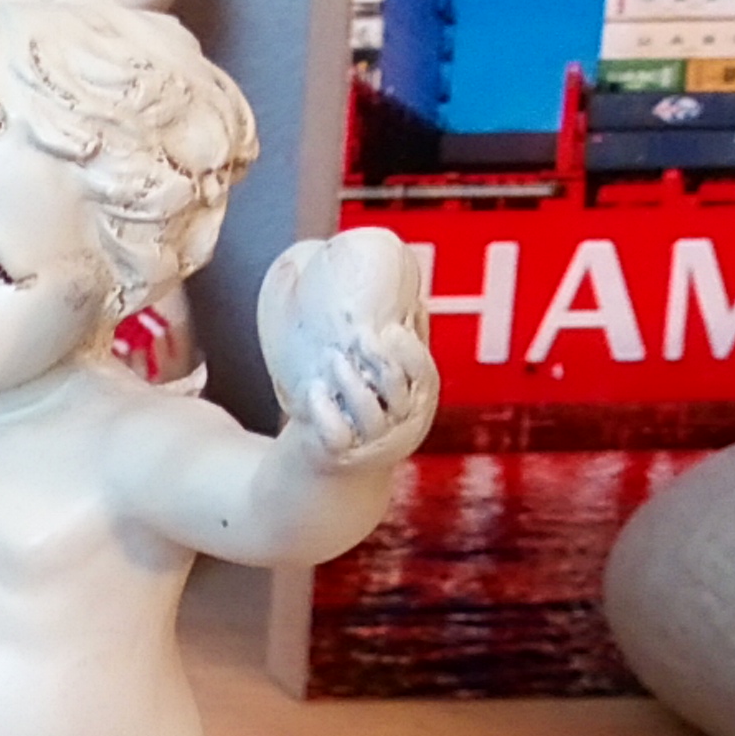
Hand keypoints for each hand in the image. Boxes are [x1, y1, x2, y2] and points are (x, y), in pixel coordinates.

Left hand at [259, 231, 435, 465]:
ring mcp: (370, 446)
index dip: (411, 355)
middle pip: (398, 392)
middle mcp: (399, 427)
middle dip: (379, 365)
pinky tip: (310, 395)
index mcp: (412, 402)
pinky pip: (335, 438)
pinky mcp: (337, 459)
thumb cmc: (345, 411)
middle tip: (353, 340)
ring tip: (331, 360)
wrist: (321, 474)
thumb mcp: (366, 372)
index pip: (424, 375)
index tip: (392, 331)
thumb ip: (373, 331)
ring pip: (368, 413)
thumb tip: (364, 261)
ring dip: (350, 385)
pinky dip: (323, 417)